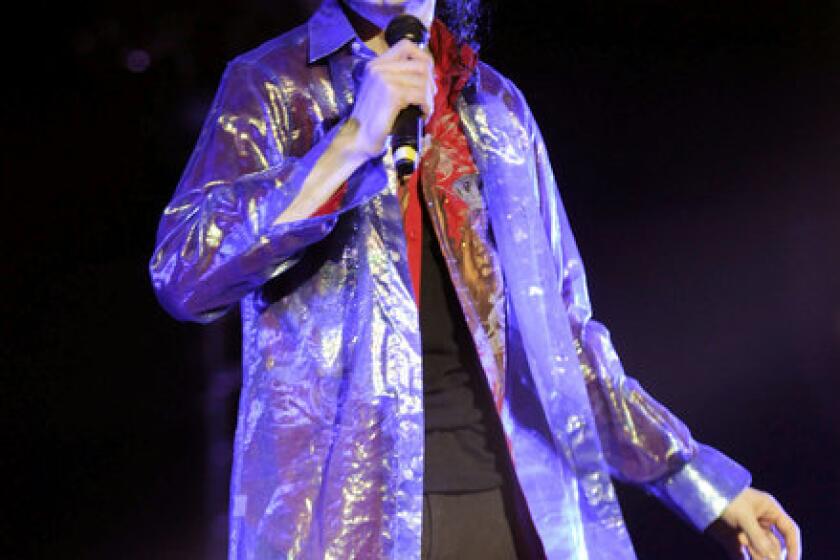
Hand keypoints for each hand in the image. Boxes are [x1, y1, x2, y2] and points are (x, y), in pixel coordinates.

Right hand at [349, 38, 435, 158]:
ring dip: (430, 97)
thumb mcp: (382, 91)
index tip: (428, 75)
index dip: (423, 57)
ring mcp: (384, 79)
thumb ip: (398, 78)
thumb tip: (427, 74)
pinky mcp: (392, 94)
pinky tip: (423, 114)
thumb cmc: (372, 120)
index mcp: (375, 65)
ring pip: (423, 80)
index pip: (406, 45)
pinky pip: (420, 94)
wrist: (358, 139)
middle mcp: (379, 68)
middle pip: (420, 64)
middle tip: (428, 98)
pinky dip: (427, 105)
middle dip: (430, 82)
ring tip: (425, 108)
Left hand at [707, 487, 800, 559]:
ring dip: (760, 559)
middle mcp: (760, 522)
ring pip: (759, 551)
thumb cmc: (724, 496)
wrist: (697, 492)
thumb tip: (772, 558)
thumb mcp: (743, 515)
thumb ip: (757, 537)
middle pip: (774, 545)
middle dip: (774, 557)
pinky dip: (743, 559)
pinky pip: (741, 554)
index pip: (789, 530)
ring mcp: (746, 530)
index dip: (794, 547)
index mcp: (769, 510)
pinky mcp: (732, 538)